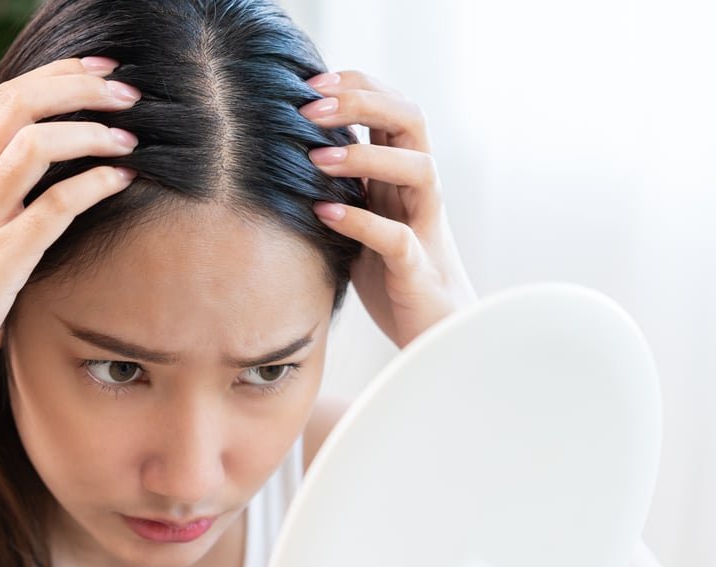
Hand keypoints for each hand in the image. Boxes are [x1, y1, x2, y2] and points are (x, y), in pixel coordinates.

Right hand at [0, 57, 141, 408]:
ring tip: (129, 138)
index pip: (5, 98)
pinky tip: (121, 180)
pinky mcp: (0, 260)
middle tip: (127, 90)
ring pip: (34, 143)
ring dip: (89, 130)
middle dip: (79, 86)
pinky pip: (52, 206)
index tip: (101, 71)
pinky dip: (92, 184)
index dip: (57, 75)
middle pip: (20, 103)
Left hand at [301, 71, 476, 349]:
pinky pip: (397, 237)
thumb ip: (340, 186)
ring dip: (366, 157)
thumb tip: (282, 153)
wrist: (432, 334)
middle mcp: (419, 192)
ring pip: (419, 169)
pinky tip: (324, 214)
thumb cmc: (391, 274)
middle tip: (309, 107)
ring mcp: (424, 228)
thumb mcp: (360, 219)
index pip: (392, 106)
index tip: (307, 84)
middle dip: (362, 102)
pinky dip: (360, 222)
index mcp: (403, 175)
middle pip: (411, 119)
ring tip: (316, 159)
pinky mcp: (416, 269)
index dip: (356, 86)